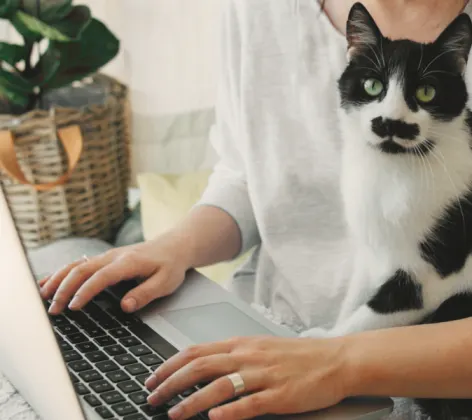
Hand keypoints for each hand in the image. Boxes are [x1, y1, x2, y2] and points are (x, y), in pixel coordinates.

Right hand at [40, 232, 190, 314]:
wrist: (174, 246)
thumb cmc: (170, 265)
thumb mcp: (166, 282)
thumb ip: (145, 294)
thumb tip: (125, 306)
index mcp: (128, 262)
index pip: (101, 277)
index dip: (86, 292)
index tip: (73, 307)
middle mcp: (113, 257)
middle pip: (82, 270)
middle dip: (64, 289)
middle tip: (53, 310)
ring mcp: (107, 256)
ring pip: (76, 265)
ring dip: (58, 279)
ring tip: (42, 296)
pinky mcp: (105, 258)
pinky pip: (79, 264)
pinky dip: (62, 273)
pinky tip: (48, 281)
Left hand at [144, 336, 352, 419]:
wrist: (334, 359)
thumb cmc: (296, 355)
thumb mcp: (259, 347)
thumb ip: (232, 355)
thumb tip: (202, 366)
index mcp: (241, 344)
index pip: (196, 351)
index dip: (170, 365)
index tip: (153, 378)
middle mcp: (248, 357)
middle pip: (200, 367)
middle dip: (171, 383)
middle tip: (152, 398)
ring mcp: (263, 375)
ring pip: (220, 386)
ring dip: (192, 400)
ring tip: (173, 414)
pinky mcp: (280, 394)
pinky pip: (250, 403)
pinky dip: (229, 411)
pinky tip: (213, 418)